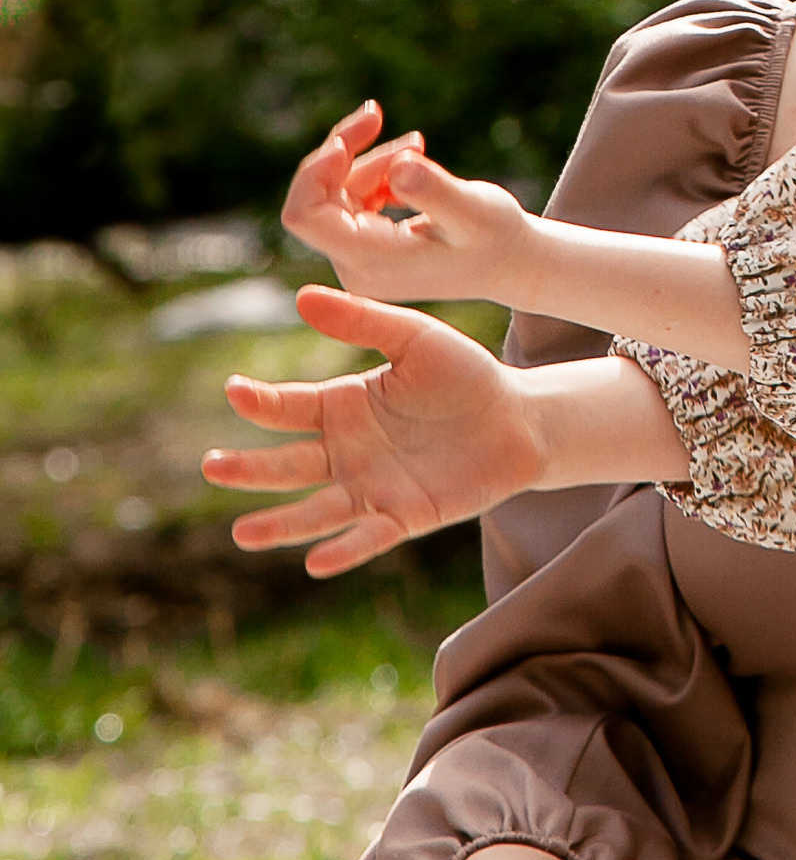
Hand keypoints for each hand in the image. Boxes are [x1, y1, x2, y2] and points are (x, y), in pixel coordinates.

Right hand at [202, 283, 541, 575]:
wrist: (520, 417)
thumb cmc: (464, 374)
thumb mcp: (413, 338)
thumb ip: (362, 321)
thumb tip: (301, 297)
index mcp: (342, 407)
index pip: (289, 408)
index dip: (261, 402)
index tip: (235, 391)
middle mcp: (347, 452)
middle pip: (289, 464)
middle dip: (250, 469)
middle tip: (211, 467)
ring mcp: (373, 487)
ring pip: (317, 509)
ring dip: (280, 524)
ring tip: (242, 535)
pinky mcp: (406, 516)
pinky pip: (368, 536)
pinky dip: (343, 550)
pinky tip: (316, 562)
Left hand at [282, 97, 533, 306]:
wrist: (511, 262)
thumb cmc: (498, 237)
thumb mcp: (476, 210)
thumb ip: (436, 191)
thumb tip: (400, 168)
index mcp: (370, 261)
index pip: (304, 216)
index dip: (314, 172)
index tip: (344, 140)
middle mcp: (355, 267)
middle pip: (318, 197)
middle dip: (347, 154)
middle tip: (378, 113)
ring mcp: (358, 260)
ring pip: (336, 194)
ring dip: (370, 161)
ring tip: (418, 146)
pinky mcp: (367, 247)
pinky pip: (351, 200)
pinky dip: (377, 175)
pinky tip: (413, 164)